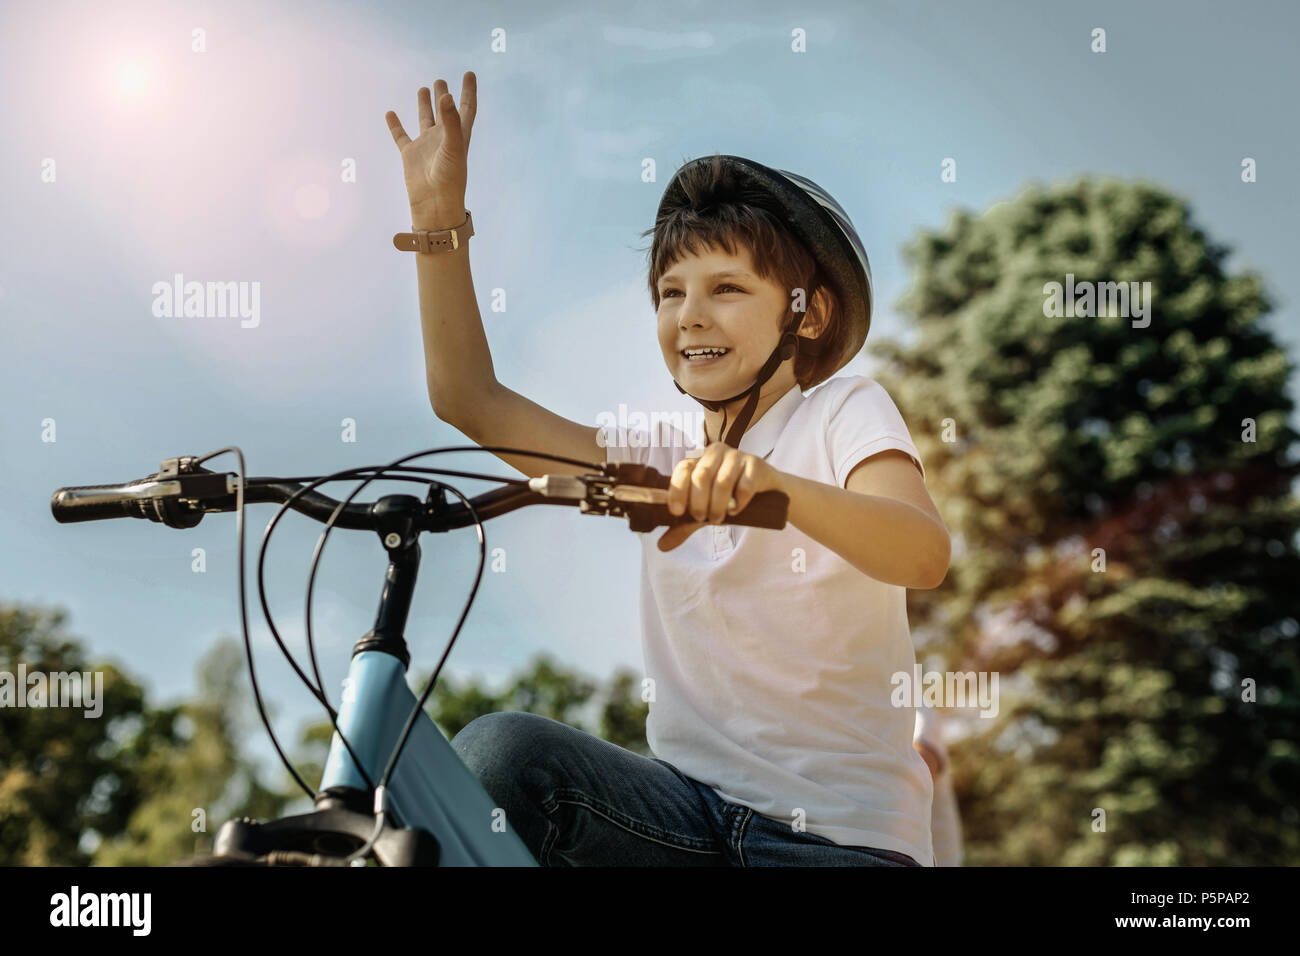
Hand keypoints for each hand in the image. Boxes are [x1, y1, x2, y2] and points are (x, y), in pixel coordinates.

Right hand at [386, 73, 476, 226]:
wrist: (434, 203)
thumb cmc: (450, 177)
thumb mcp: (453, 146)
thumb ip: (450, 121)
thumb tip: (446, 95)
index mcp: (459, 135)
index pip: (466, 108)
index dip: (469, 91)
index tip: (469, 74)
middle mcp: (443, 138)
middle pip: (445, 112)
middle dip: (444, 96)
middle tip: (440, 81)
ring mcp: (426, 146)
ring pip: (425, 120)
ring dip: (425, 105)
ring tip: (424, 89)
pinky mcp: (411, 154)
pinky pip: (401, 136)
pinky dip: (396, 125)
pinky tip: (391, 113)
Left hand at [657, 443, 782, 551]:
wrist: (769, 493)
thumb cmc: (732, 499)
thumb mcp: (707, 511)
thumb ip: (685, 526)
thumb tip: (662, 546)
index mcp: (700, 460)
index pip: (683, 468)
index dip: (677, 490)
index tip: (678, 512)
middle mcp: (717, 452)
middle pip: (701, 475)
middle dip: (699, 502)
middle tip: (703, 518)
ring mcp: (738, 456)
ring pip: (722, 481)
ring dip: (718, 505)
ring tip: (719, 518)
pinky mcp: (756, 465)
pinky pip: (744, 485)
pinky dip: (739, 502)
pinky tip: (737, 510)